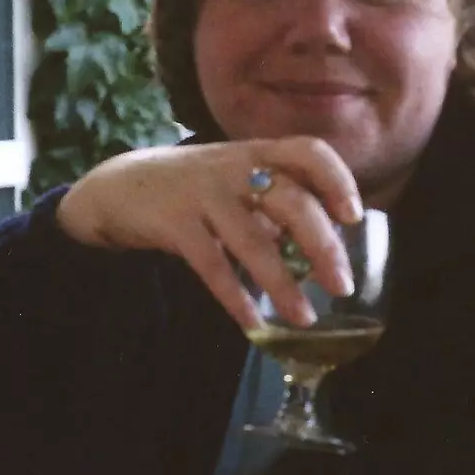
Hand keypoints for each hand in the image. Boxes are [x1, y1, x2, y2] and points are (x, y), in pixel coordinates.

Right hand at [56, 137, 363, 329]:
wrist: (120, 187)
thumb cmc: (194, 188)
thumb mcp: (236, 179)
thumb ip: (276, 202)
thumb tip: (325, 245)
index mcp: (257, 153)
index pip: (309, 151)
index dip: (337, 180)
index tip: (354, 215)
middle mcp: (235, 167)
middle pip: (291, 201)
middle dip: (323, 246)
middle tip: (343, 285)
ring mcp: (203, 193)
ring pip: (254, 241)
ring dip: (284, 284)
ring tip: (306, 318)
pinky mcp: (175, 223)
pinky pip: (213, 265)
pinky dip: (236, 298)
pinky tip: (255, 323)